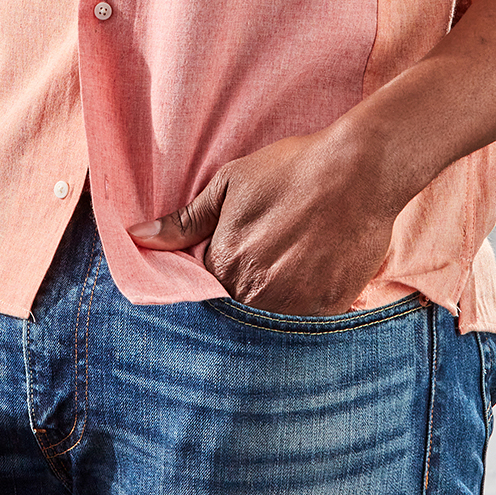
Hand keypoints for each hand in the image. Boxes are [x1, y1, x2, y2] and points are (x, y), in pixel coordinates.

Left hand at [127, 127, 399, 315]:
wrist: (358, 171)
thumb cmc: (291, 170)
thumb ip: (185, 221)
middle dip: (245, 293)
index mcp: (224, 265)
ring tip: (293, 266)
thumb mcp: (230, 184)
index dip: (215, 278)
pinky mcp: (328, 310)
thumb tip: (137, 238)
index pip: (203, 292)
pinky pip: (307, 324)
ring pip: (272, 321)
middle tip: (268, 260)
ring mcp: (294, 307)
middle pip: (237, 310)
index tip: (231, 262)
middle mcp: (255, 294)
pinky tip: (316, 273)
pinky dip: (306, 307)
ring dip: (275, 302)